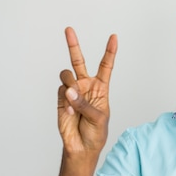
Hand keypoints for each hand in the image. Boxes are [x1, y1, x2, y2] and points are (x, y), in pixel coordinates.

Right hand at [57, 27, 117, 155]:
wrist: (81, 146)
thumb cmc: (96, 133)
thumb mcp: (98, 118)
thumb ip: (85, 103)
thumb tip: (70, 90)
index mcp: (101, 88)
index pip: (106, 66)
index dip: (109, 52)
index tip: (114, 37)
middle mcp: (86, 86)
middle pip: (79, 61)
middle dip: (73, 45)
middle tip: (68, 29)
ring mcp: (72, 91)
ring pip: (67, 75)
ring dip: (70, 84)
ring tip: (75, 100)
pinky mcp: (61, 98)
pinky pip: (61, 90)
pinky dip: (67, 101)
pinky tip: (71, 112)